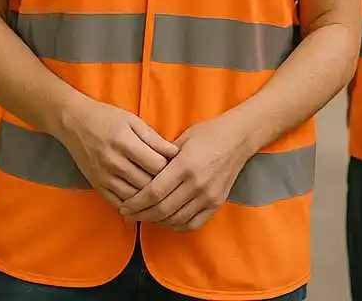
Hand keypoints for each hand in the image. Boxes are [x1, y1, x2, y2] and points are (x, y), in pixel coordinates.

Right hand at [56, 98, 179, 208]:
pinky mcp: (96, 185)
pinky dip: (133, 205)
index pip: (156, 165)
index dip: (171, 168)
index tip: (179, 168)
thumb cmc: (107, 118)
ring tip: (163, 196)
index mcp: (125, 142)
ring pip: (135, 197)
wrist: (74, 123)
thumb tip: (176, 153)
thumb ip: (154, 139)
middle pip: (147, 183)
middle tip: (174, 185)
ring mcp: (103, 176)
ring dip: (150, 199)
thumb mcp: (133, 121)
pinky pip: (119, 203)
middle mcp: (113, 162)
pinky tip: (144, 203)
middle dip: (164, 186)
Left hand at [117, 114, 253, 232]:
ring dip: (156, 222)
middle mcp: (197, 184)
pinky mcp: (216, 203)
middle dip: (141, 214)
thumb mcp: (181, 140)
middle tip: (128, 215)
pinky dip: (176, 226)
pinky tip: (165, 221)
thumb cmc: (207, 134)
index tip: (124, 206)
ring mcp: (208, 196)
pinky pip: (192, 223)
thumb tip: (140, 175)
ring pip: (176, 219)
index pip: (154, 192)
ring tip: (144, 218)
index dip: (136, 203)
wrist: (237, 139)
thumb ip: (162, 159)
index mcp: (185, 165)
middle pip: (162, 209)